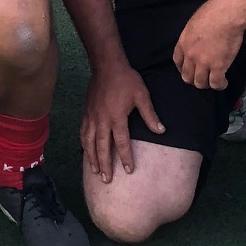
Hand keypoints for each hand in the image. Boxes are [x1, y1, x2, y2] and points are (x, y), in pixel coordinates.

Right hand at [80, 60, 163, 182]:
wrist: (107, 65)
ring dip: (92, 158)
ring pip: (90, 142)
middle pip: (102, 147)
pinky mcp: (86, 112)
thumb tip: (161, 131)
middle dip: (105, 165)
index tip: (128, 170)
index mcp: (117, 118)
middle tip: (107, 180)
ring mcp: (92, 117)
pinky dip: (84, 144)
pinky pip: (83, 132)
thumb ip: (150, 115)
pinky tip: (86, 151)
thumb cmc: (127, 80)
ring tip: (95, 171)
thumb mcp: (142, 96)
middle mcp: (102, 120)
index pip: (121, 143)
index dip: (126, 158)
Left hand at [171, 0, 244, 90]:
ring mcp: (203, 63)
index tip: (189, 69)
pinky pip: (216, 83)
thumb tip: (198, 41)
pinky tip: (224, 82)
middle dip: (194, 79)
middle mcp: (190, 55)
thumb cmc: (213, 12)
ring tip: (214, 81)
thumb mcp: (194, 23)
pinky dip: (220, 85)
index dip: (183, 68)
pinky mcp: (218, 67)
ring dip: (206, 84)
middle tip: (203, 77)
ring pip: (200, 83)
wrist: (226, 15)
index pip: (177, 62)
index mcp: (183, 43)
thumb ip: (192, 36)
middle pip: (187, 76)